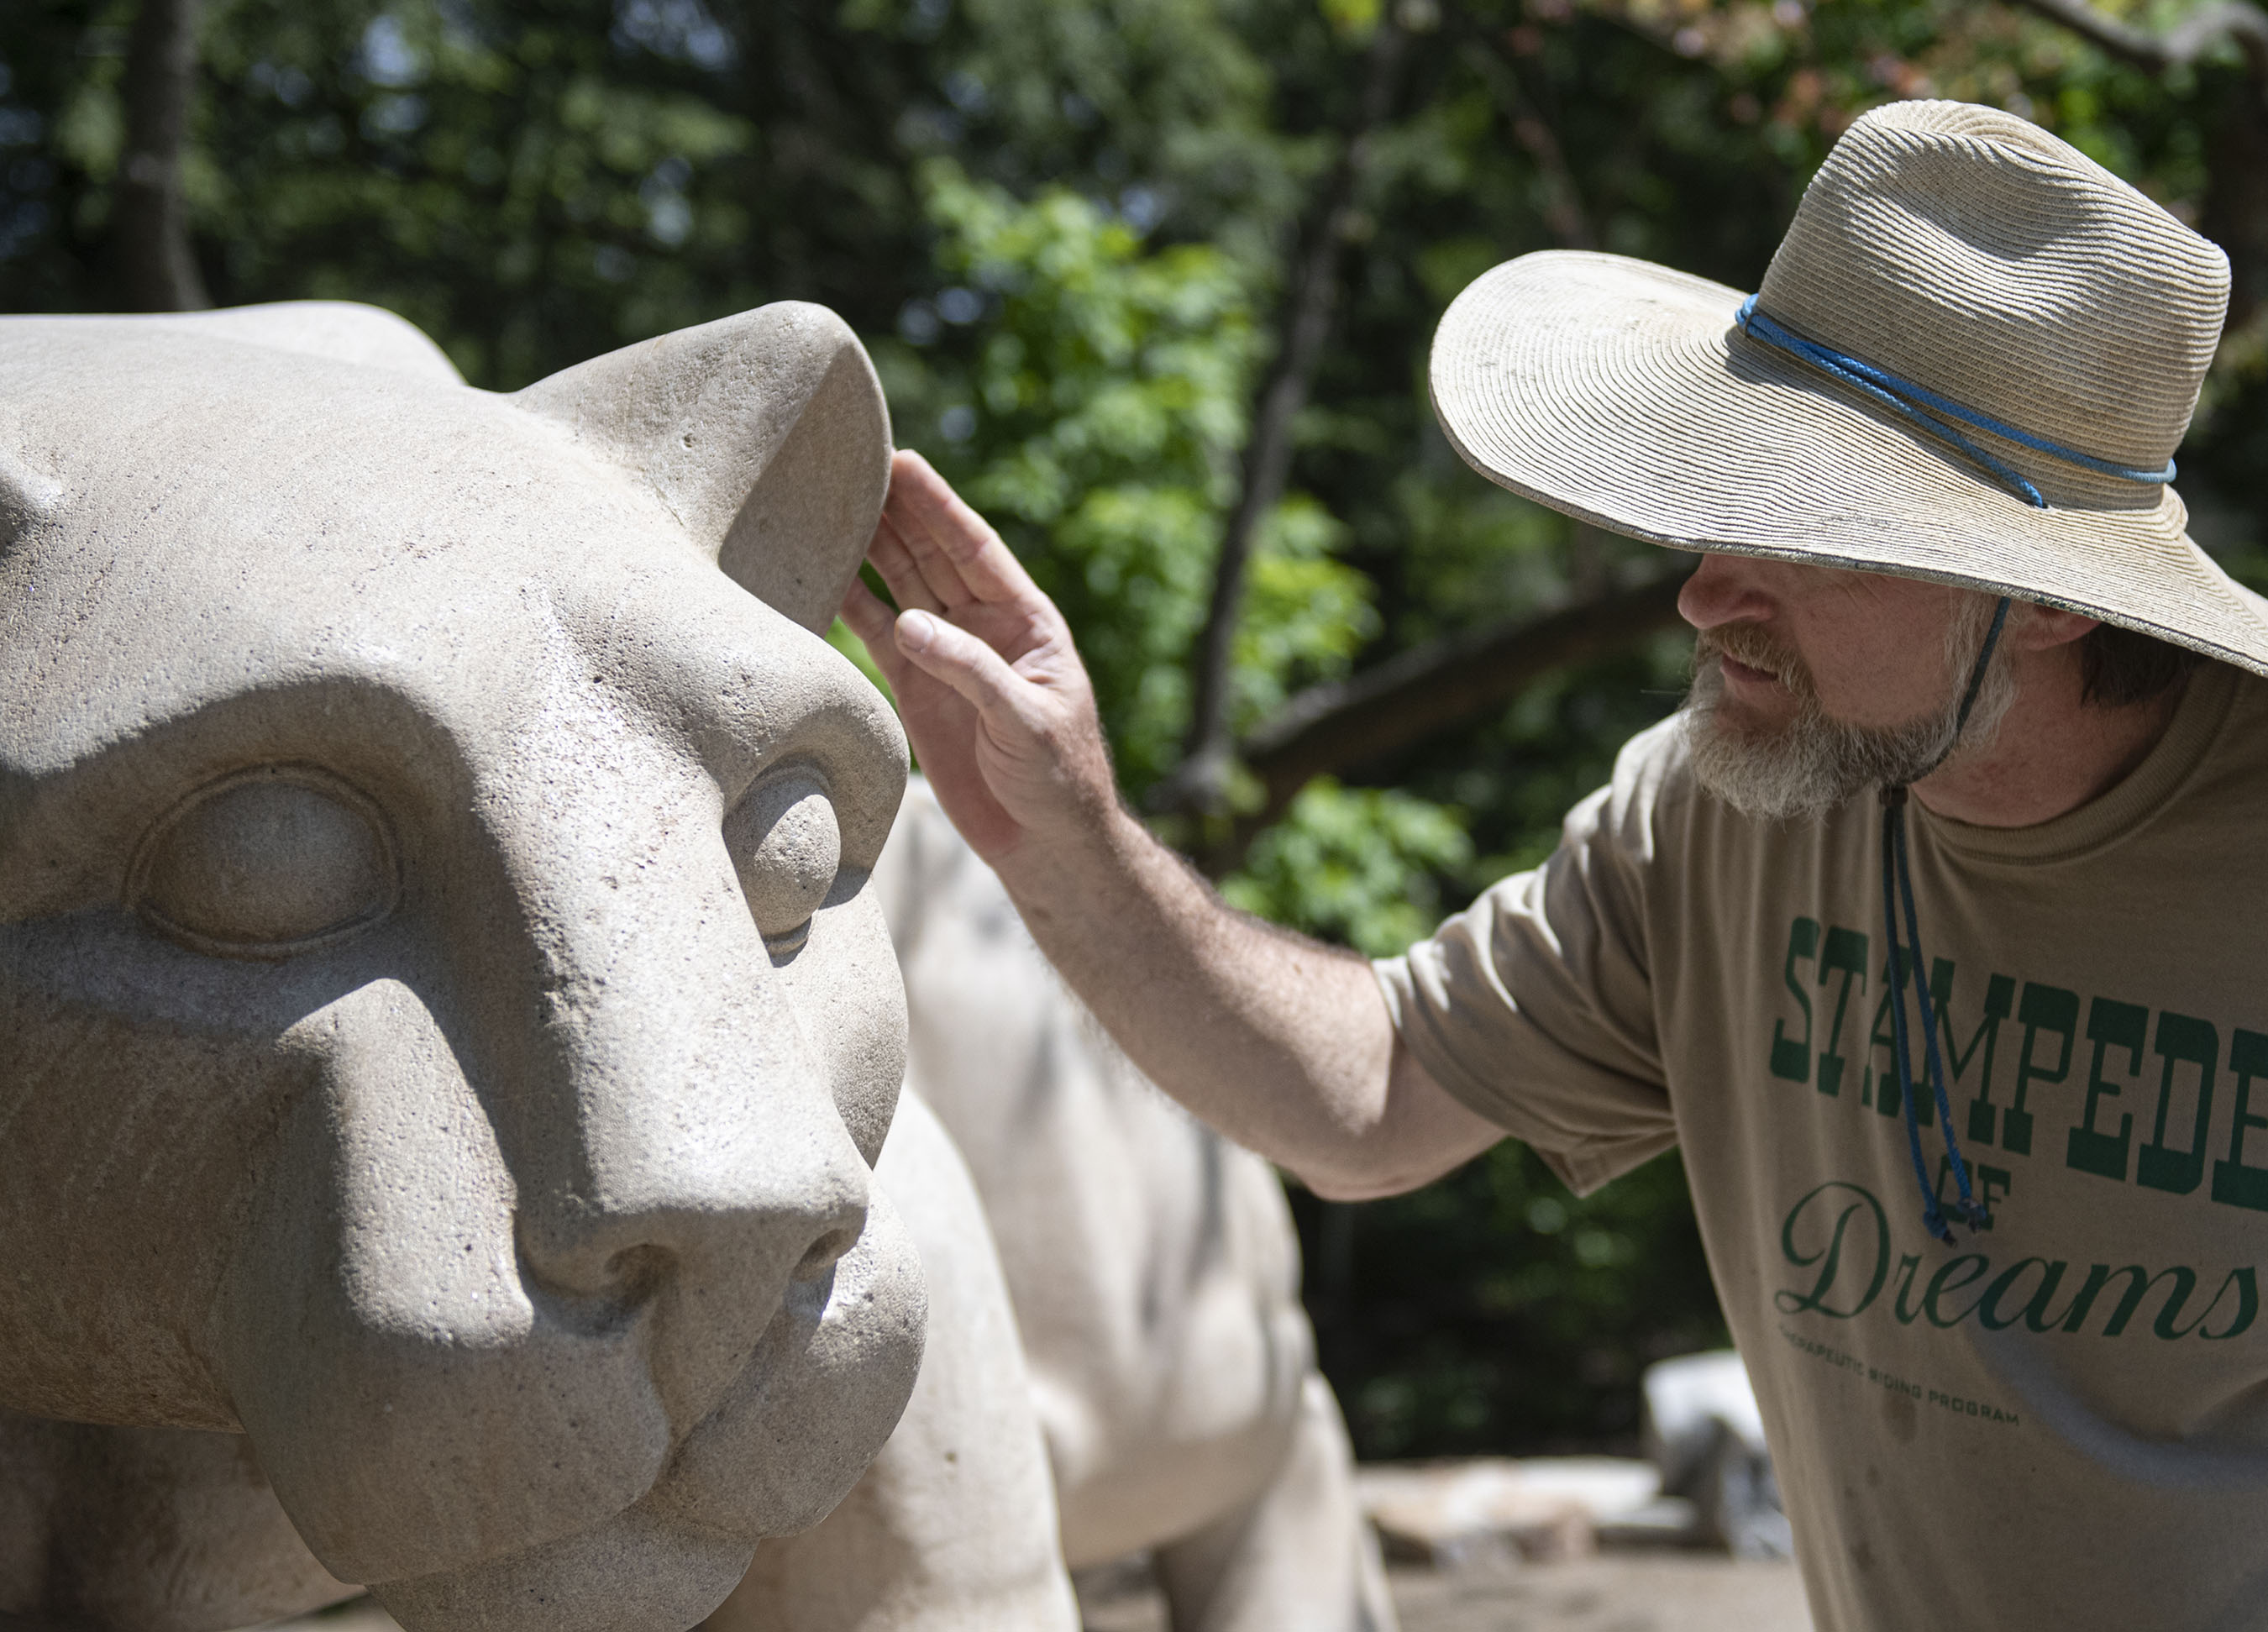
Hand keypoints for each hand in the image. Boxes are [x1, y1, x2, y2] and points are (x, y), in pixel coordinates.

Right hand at [841, 450, 1118, 865]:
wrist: (1045, 841)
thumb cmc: (1059, 777)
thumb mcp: (1026, 721)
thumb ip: (971, 671)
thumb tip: (909, 623)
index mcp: (1025, 619)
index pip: (975, 547)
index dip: (938, 504)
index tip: (902, 461)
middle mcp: (982, 626)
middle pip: (930, 553)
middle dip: (895, 508)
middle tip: (852, 461)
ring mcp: (946, 654)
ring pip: (900, 585)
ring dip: (868, 545)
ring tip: (826, 501)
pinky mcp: (915, 688)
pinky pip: (876, 635)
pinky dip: (849, 604)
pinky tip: (819, 571)